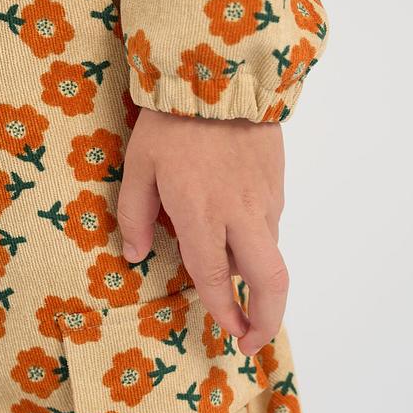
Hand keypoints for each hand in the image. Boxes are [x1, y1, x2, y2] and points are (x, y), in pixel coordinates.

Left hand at [118, 107, 287, 355]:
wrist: (219, 74)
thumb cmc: (171, 121)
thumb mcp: (139, 166)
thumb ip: (135, 215)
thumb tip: (135, 256)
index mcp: (201, 215)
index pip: (217, 279)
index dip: (225, 314)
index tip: (232, 337)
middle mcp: (240, 214)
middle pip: (271, 281)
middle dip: (267, 318)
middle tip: (254, 337)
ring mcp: (264, 198)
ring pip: (270, 252)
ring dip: (257, 276)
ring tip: (235, 279)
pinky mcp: (277, 181)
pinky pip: (271, 223)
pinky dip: (259, 240)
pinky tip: (237, 229)